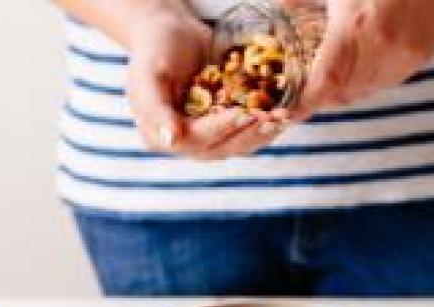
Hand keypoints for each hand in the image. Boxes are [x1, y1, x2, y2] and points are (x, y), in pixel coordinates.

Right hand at [126, 5, 286, 159]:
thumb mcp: (149, 74)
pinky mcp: (225, 126)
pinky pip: (247, 130)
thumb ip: (155, 108)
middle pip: (220, 147)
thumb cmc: (155, 49)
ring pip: (237, 143)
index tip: (241, 113)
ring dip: (261, 132)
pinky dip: (265, 123)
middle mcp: (184, 143)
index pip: (194, 139)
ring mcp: (207, 136)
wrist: (171, 32)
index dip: (219, 129)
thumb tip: (171, 141)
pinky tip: (283, 113)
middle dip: (247, 133)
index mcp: (160, 136)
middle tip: (271, 118)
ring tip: (281, 118)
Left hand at [285, 0, 433, 118]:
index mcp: (355, 27)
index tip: (284, 113)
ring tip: (329, 78)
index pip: (324, 83)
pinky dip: (368, 81)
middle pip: (342, 94)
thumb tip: (279, 6)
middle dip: (319, 97)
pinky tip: (360, 66)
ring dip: (344, 91)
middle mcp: (383, 48)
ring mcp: (406, 55)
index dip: (303, 104)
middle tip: (302, 90)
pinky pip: (388, 82)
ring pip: (365, 92)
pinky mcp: (422, 55)